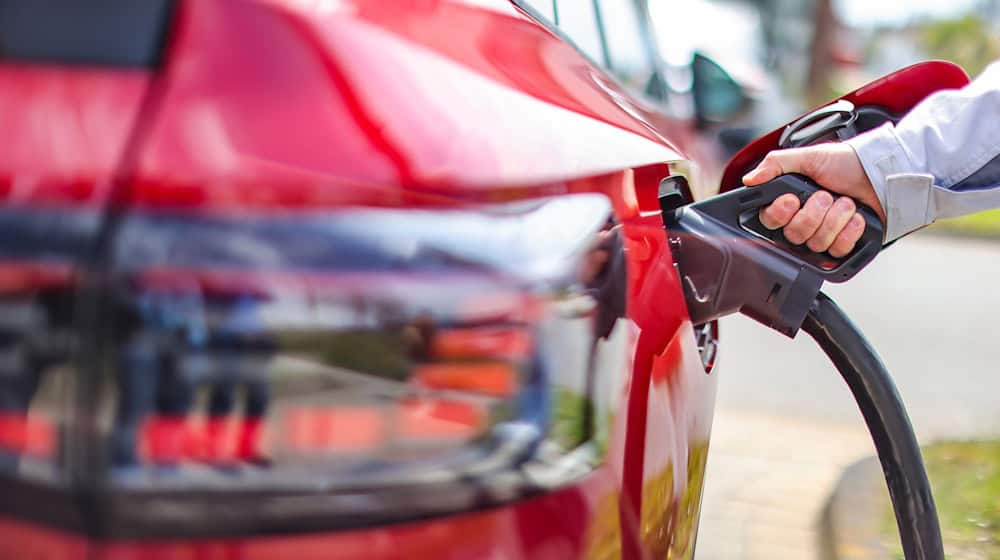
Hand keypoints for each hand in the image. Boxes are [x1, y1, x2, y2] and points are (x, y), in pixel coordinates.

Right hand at [742, 143, 884, 256]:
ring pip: (816, 243)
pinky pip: (837, 250)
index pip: (769, 220)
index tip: (792, 199)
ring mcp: (823, 235)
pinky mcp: (843, 245)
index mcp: (789, 201)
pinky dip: (849, 231)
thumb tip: (750, 179)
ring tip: (846, 203)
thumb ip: (775, 164)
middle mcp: (803, 220)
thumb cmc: (848, 163)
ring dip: (835, 219)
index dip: (780, 213)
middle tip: (826, 195)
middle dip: (814, 213)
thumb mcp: (809, 156)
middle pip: (793, 234)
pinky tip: (856, 217)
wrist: (884, 175)